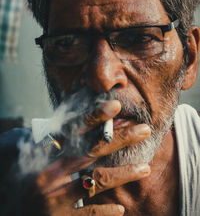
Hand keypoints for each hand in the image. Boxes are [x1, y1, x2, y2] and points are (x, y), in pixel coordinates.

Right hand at [27, 100, 150, 215]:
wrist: (3, 209)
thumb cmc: (16, 181)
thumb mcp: (27, 157)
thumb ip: (49, 144)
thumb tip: (80, 128)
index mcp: (40, 156)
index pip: (71, 131)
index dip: (94, 117)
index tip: (115, 106)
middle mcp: (47, 175)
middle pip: (91, 151)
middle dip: (120, 139)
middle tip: (144, 129)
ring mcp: (53, 199)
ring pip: (96, 181)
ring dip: (124, 173)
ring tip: (145, 168)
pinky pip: (88, 215)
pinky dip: (106, 211)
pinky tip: (121, 209)